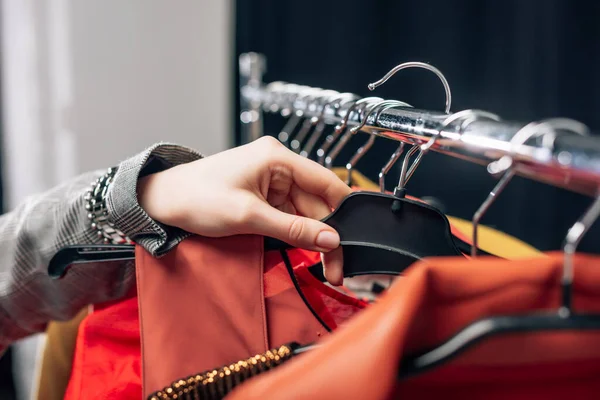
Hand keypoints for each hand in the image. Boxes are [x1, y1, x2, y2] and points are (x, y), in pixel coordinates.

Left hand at [137, 136, 350, 284]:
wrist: (162, 201)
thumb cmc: (197, 198)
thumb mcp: (248, 217)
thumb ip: (293, 229)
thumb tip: (331, 240)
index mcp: (278, 158)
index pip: (326, 183)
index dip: (344, 212)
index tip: (354, 241)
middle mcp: (279, 166)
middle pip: (318, 202)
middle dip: (327, 235)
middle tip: (336, 269)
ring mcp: (271, 181)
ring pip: (305, 212)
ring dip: (313, 238)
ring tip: (325, 268)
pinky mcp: (263, 195)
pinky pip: (289, 215)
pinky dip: (296, 234)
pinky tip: (305, 252)